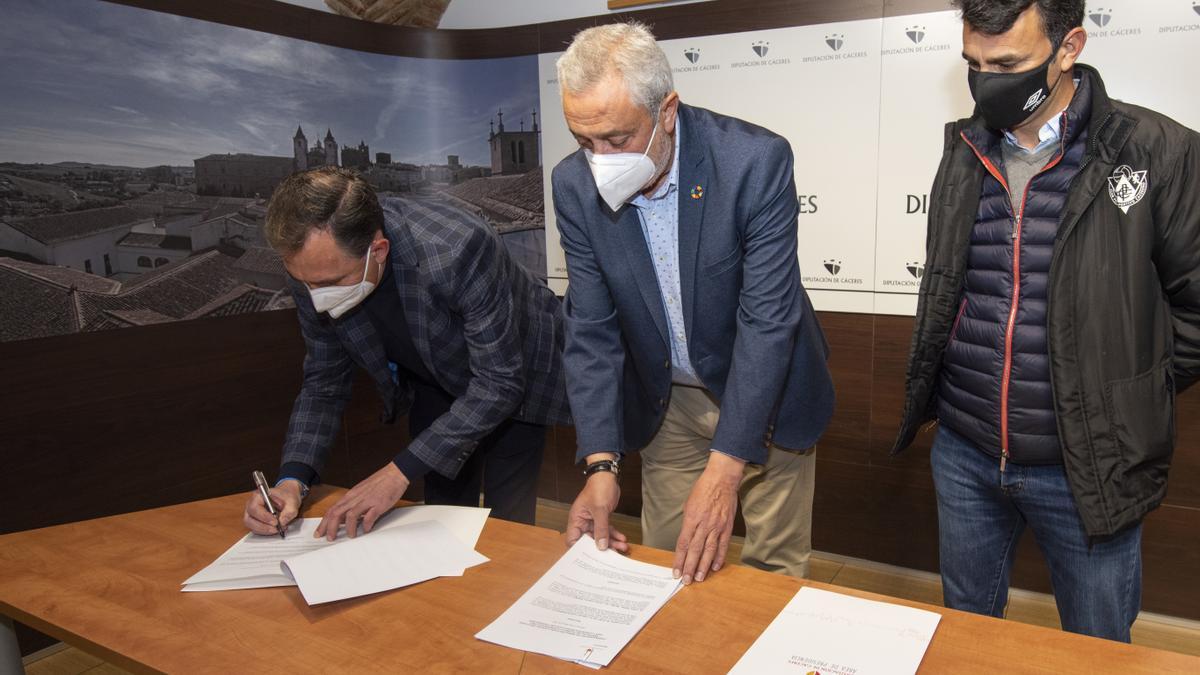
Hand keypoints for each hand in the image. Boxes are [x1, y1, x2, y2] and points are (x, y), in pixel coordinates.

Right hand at [243, 480, 301, 535]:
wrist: (287, 497)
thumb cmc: (286, 496)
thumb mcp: (292, 502)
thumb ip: (289, 512)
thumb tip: (282, 522)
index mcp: (258, 496)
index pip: (254, 508)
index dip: (264, 516)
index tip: (275, 521)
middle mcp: (251, 505)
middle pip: (249, 520)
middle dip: (263, 527)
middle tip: (276, 529)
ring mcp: (252, 514)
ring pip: (252, 527)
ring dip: (265, 530)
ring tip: (278, 529)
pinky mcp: (254, 522)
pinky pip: (256, 530)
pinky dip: (265, 532)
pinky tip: (275, 529)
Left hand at [315, 462, 408, 540]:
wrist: (395, 473)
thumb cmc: (380, 482)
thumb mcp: (361, 491)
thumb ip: (353, 503)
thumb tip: (345, 517)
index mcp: (351, 495)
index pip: (332, 509)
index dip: (324, 522)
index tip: (320, 532)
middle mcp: (356, 498)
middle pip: (336, 513)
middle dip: (330, 528)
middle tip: (329, 538)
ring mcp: (367, 500)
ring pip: (350, 515)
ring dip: (348, 528)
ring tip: (350, 536)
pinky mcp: (378, 504)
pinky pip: (370, 516)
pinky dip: (367, 525)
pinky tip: (367, 530)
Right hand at [565, 455, 627, 552]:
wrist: (607, 476)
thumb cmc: (598, 488)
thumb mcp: (600, 510)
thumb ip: (601, 529)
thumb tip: (601, 546)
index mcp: (576, 520)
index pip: (573, 540)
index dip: (580, 551)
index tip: (591, 558)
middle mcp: (583, 522)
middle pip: (590, 541)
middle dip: (602, 547)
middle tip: (614, 554)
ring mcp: (592, 521)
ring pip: (601, 537)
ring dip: (612, 542)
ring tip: (623, 547)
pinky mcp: (601, 519)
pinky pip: (607, 530)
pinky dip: (615, 535)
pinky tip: (623, 539)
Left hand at [673, 451, 744, 584]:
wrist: (721, 480)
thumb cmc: (702, 490)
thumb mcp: (688, 504)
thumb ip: (688, 523)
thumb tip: (686, 538)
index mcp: (691, 519)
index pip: (683, 544)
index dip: (679, 559)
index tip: (676, 571)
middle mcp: (704, 524)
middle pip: (695, 550)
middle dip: (690, 567)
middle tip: (686, 581)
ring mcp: (716, 526)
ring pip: (709, 550)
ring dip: (704, 566)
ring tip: (699, 578)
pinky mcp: (727, 527)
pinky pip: (723, 545)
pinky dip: (719, 557)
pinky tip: (715, 567)